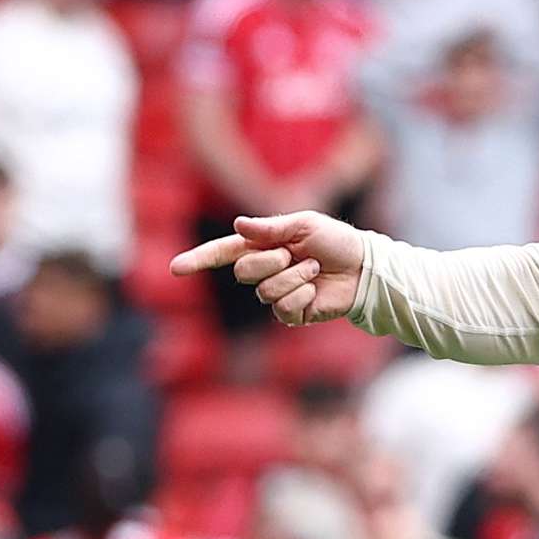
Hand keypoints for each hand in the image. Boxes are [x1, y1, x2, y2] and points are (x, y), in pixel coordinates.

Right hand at [171, 210, 372, 326]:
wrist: (363, 267)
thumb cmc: (335, 240)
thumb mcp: (304, 225)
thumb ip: (271, 228)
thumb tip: (238, 226)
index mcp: (261, 245)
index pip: (223, 252)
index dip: (199, 260)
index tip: (176, 268)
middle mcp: (265, 270)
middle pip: (244, 271)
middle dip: (270, 261)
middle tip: (294, 254)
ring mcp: (277, 293)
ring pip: (265, 291)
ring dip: (294, 277)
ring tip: (313, 270)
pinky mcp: (292, 313)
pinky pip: (283, 308)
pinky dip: (302, 295)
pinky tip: (315, 290)